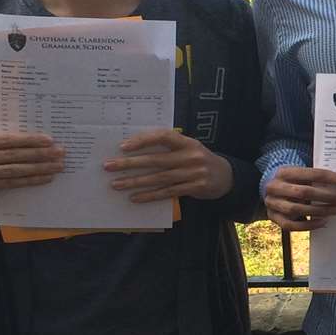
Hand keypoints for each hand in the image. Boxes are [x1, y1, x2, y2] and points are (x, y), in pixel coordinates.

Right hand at [0, 134, 63, 200]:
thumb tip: (33, 141)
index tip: (48, 140)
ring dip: (39, 168)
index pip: (6, 140)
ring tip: (57, 166)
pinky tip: (45, 178)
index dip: (28, 140)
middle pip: (12, 155)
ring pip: (14, 170)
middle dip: (39, 153)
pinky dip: (30, 180)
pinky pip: (11, 183)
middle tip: (59, 152)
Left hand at [105, 129, 232, 202]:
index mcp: (187, 142)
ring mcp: (193, 173)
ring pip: (159, 178)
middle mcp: (190, 156)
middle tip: (109, 166)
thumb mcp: (189, 148)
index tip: (123, 146)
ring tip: (116, 184)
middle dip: (130, 164)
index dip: (143, 140)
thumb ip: (169, 147)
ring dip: (135, 182)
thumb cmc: (199, 160)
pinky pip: (167, 192)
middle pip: (156, 160)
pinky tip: (135, 197)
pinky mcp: (194, 188)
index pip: (163, 137)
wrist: (226, 176)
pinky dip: (150, 196)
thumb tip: (136, 149)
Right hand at [264, 167, 335, 230]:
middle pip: (306, 192)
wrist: (268, 191)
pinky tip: (324, 222)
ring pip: (298, 209)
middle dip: (331, 197)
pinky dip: (309, 225)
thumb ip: (318, 178)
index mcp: (285, 171)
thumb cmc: (292, 182)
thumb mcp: (300, 175)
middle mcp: (276, 186)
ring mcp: (272, 203)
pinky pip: (291, 225)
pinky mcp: (273, 218)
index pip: (316, 174)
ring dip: (321, 210)